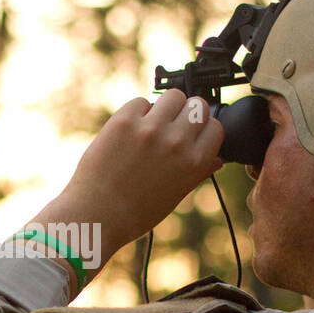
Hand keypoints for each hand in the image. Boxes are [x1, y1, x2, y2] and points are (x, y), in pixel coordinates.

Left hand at [19, 91, 221, 291]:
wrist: (96, 216)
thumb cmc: (136, 213)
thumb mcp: (175, 196)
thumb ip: (198, 172)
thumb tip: (217, 159)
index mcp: (194, 163)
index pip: (215, 127)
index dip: (203, 130)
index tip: (192, 135)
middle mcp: (176, 142)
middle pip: (197, 106)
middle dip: (187, 114)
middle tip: (172, 127)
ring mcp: (150, 129)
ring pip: (173, 96)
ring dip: (165, 107)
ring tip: (152, 125)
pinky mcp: (123, 122)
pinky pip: (140, 102)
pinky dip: (137, 113)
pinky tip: (129, 131)